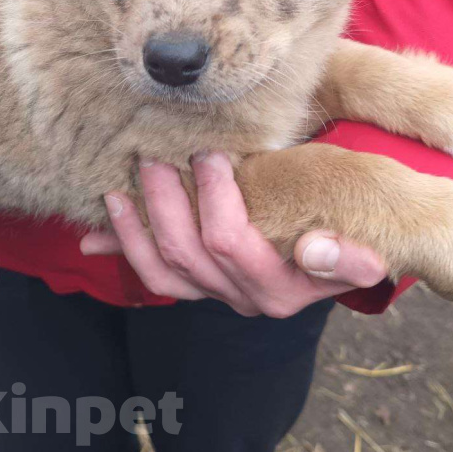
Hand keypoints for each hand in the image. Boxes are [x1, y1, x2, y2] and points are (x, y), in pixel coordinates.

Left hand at [81, 152, 387, 317]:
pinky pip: (152, 275)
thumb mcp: (359, 238)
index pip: (231, 245)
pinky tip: (93, 237)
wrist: (334, 239)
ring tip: (125, 183)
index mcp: (283, 289)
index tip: (209, 154)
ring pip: (162, 269)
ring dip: (136, 225)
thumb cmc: (341, 222)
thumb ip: (348, 257)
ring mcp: (214, 294)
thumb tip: (316, 250)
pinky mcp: (193, 287)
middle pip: (188, 253)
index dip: (214, 198)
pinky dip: (124, 250)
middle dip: (166, 199)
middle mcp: (244, 298)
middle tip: (155, 153)